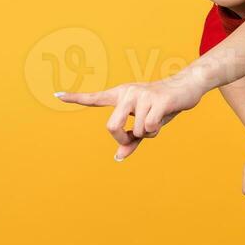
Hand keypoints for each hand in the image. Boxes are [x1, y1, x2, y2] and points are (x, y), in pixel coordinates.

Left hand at [57, 75, 204, 160]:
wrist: (187, 87)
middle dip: (123, 139)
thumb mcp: (145, 124)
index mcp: (121, 95)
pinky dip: (156, 130)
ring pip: (135, 131)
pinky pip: (149, 128)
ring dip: (147, 134)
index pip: (95, 97)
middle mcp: (128, 93)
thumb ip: (131, 140)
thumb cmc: (162, 107)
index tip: (57, 94)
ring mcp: (142, 95)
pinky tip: (163, 117)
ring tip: (157, 120)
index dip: (76, 97)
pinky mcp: (158, 100)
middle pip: (111, 126)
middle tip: (133, 138)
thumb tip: (118, 157)